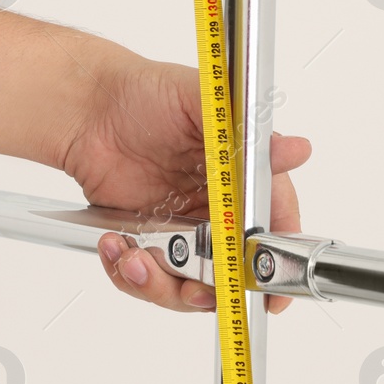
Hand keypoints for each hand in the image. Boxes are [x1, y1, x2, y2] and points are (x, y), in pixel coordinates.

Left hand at [60, 55, 310, 313]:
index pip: (274, 228)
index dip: (275, 264)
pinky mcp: (148, 243)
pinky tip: (114, 245)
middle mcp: (219, 212)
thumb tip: (295, 150)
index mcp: (243, 179)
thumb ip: (246, 132)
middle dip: (213, 289)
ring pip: (188, 286)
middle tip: (191, 286)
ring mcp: (182, 232)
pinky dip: (129, 273)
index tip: (266, 290)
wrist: (88, 109)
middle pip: (233, 273)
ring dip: (161, 285)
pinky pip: (146, 280)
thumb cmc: (147, 94)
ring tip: (134, 258)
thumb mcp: (201, 103)